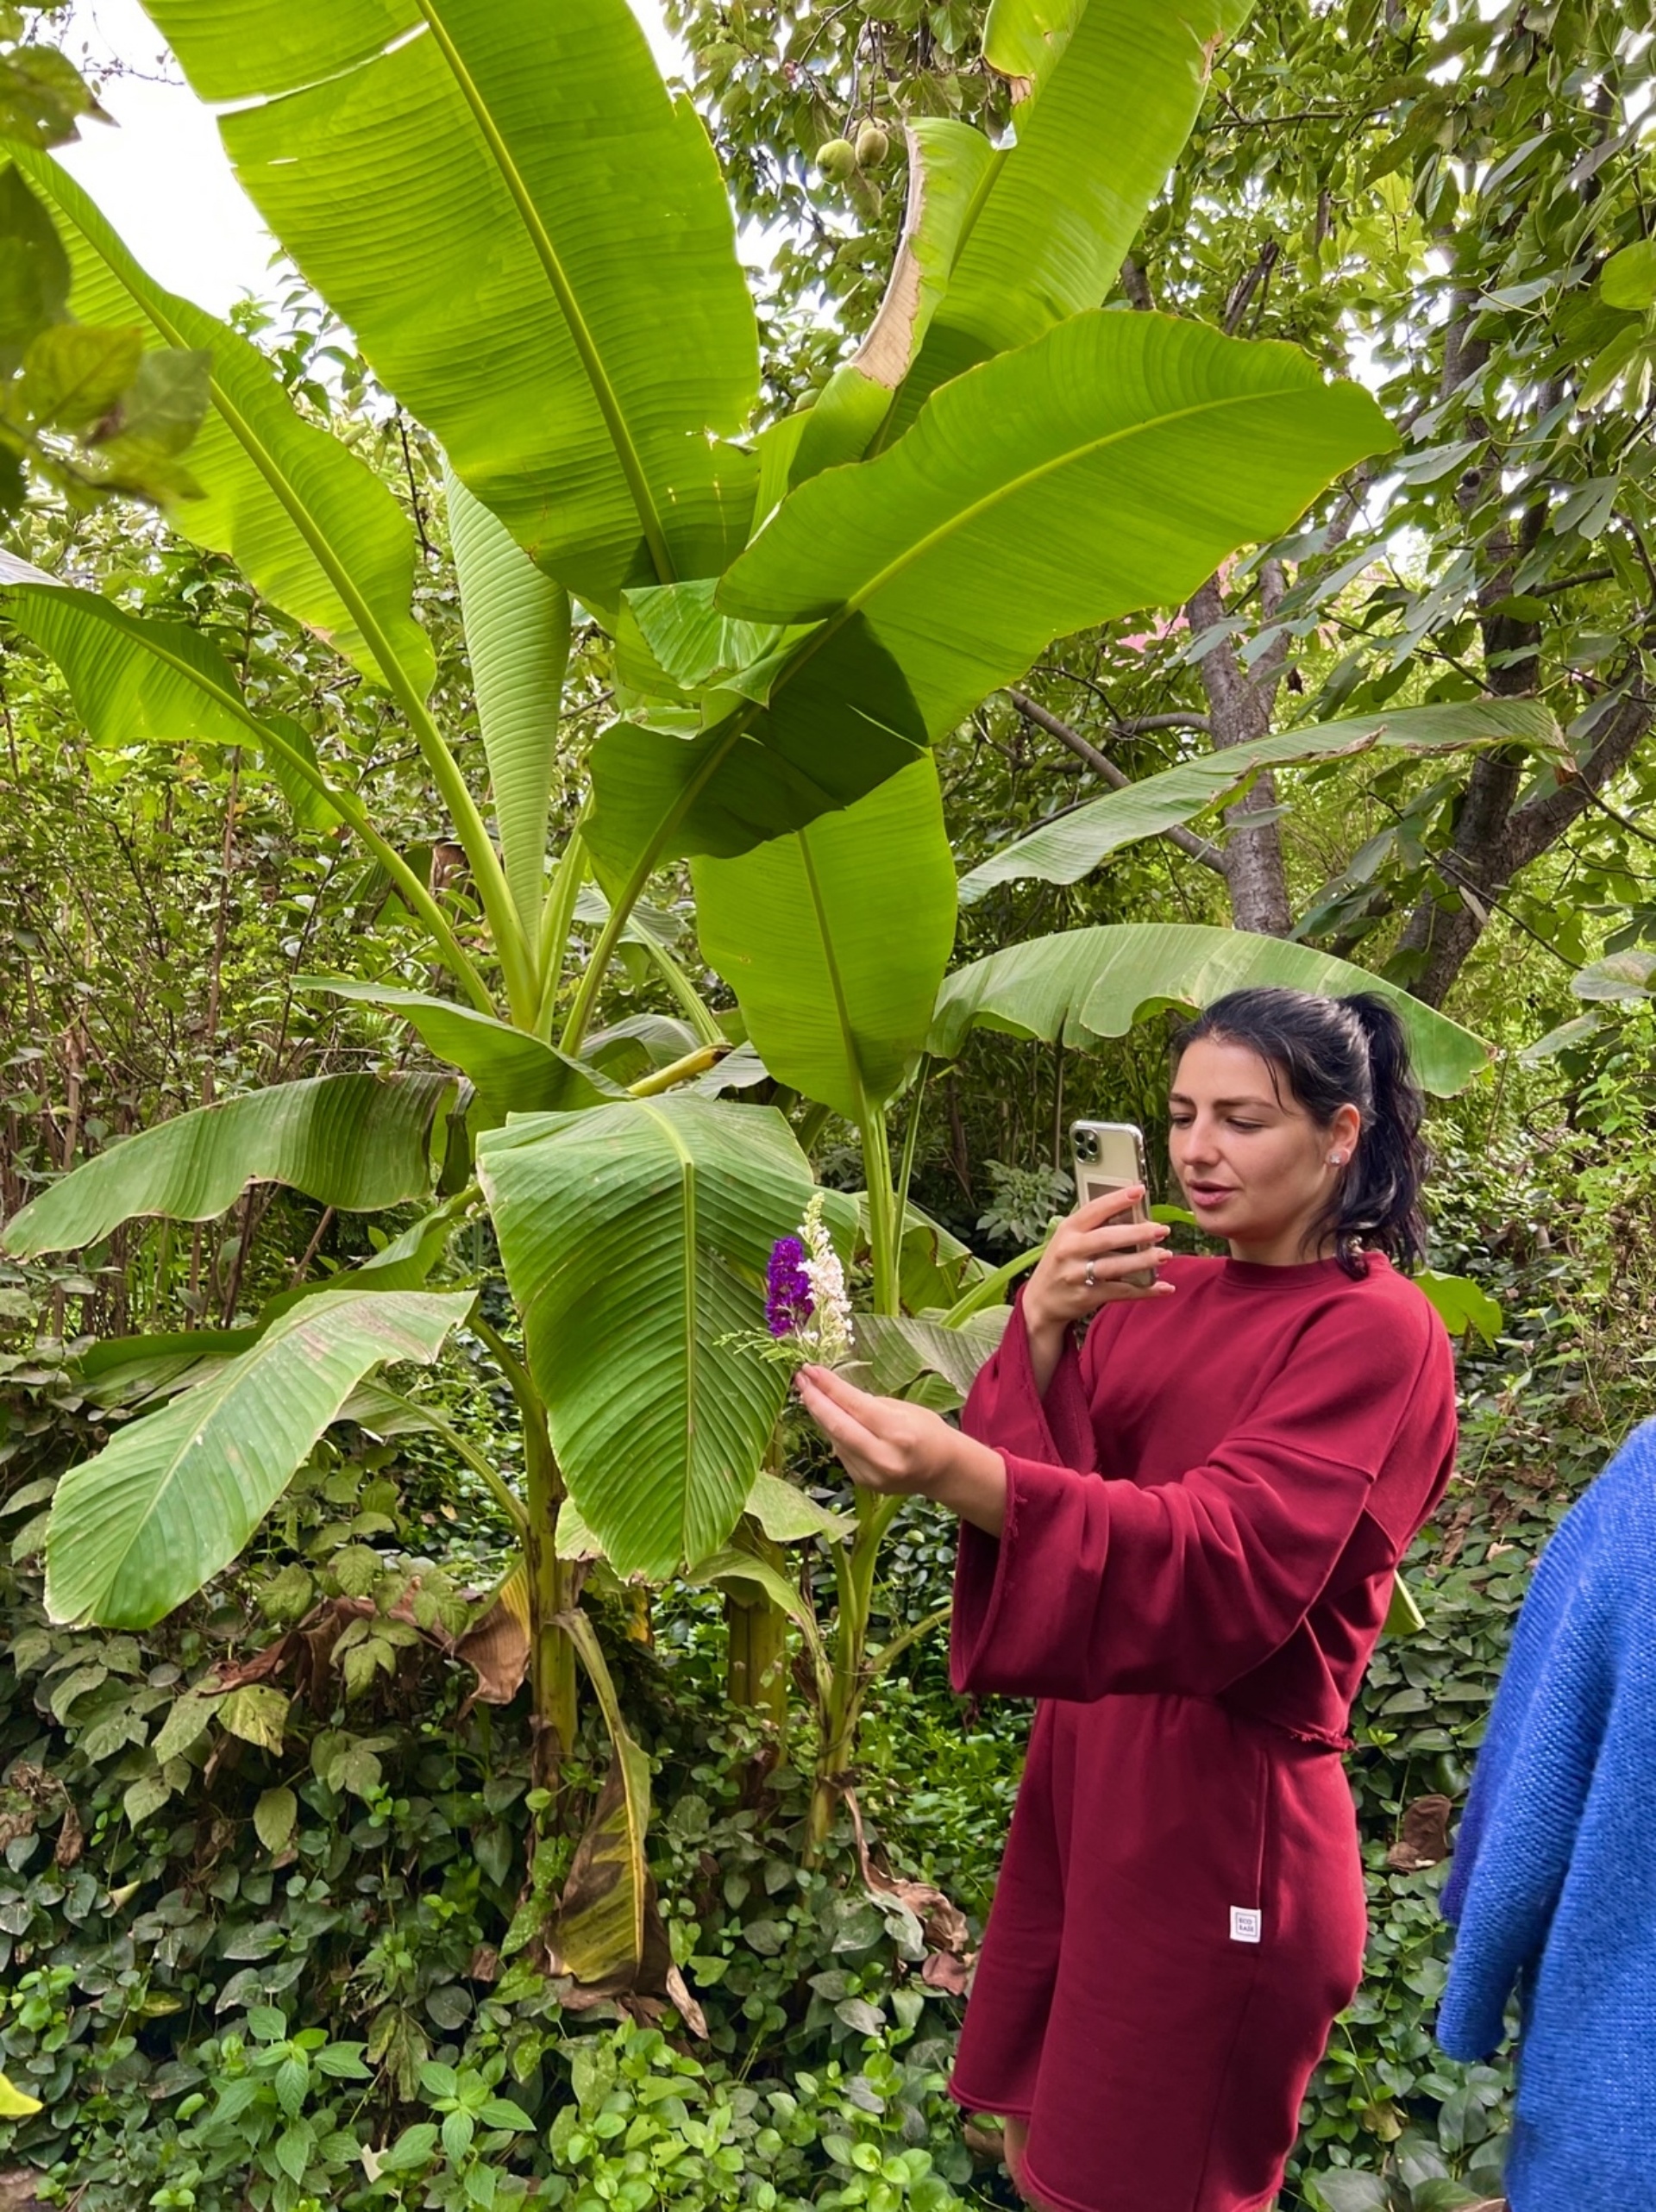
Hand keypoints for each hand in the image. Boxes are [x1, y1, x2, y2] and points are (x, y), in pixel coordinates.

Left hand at [793, 1365, 1007, 1533]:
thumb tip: (834, 1393)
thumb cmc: (928, 1431)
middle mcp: (883, 1457)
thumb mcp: (906, 1409)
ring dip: (820, 1415)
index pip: (855, 1406)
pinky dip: (833, 1433)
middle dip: (815, 1401)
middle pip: (837, 1426)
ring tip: (809, 1393)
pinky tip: (828, 1417)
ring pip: (835, 1440)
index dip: (830, 1387)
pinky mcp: (863, 1482)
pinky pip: (841, 1452)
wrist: (942, 1470)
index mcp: (898, 1433)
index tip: (811, 1369)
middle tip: (800, 1379)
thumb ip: (870, 1404)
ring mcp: (871, 1474)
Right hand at [1022, 1185, 1172, 1385]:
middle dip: (1137, 1233)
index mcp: (1068, 1230)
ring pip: (1115, 1266)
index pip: (1094, 1210)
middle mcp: (1071, 1250)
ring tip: (1165, 1255)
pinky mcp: (1087, 1296)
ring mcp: (1077, 1275)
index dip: (1117, 1199)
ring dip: (1143, 1261)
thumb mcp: (1068, 1239)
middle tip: (1161, 1229)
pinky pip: (1121, 1291)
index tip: (1140, 1191)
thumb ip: (1093, 1227)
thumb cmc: (1061, 1263)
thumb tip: (1131, 1211)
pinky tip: (1164, 1287)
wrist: (1041, 1301)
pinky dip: (1145, 1290)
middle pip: (1107, 1238)